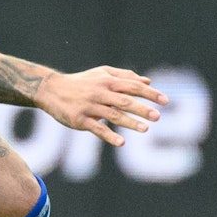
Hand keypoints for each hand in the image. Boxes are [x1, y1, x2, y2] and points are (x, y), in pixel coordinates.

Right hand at [34, 66, 168, 146]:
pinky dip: (109, 135)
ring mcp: (89, 107)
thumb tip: (148, 82)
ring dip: (130, 122)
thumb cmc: (81, 82)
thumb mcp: (101, 74)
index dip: (149, 93)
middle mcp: (99, 93)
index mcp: (107, 81)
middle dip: (142, 108)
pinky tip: (122, 142)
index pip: (132, 86)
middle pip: (124, 101)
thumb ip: (125, 76)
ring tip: (146, 129)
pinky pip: (96, 129)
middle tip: (158, 117)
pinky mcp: (79, 120)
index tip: (165, 101)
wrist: (51, 90)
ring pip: (112, 115)